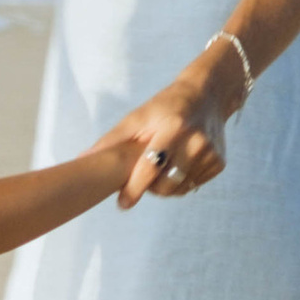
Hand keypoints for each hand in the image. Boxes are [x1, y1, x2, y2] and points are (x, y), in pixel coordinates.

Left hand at [87, 49, 239, 206]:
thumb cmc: (164, 107)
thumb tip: (80, 162)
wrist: (207, 95)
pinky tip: (178, 164)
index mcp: (172, 128)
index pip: (150, 166)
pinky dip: (181, 182)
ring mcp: (210, 154)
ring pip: (179, 189)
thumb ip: (111, 142)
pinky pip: (192, 186)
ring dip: (164, 187)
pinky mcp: (219, 163)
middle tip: (141, 179)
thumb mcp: (137, 118)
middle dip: (149, 188)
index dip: (134, 188)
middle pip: (165, 186)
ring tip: (160, 167)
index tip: (122, 203)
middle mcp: (195, 142)